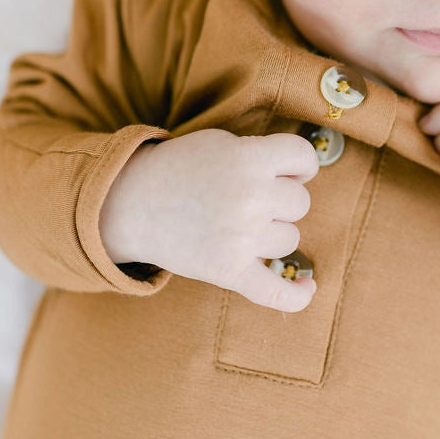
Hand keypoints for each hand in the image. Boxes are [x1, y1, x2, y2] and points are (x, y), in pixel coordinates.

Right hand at [99, 129, 319, 311]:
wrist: (132, 202)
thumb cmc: (180, 168)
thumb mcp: (222, 142)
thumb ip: (261, 154)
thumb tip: (300, 179)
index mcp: (249, 159)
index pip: (303, 157)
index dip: (300, 164)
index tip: (288, 170)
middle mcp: (249, 198)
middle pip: (300, 203)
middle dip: (280, 199)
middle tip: (247, 196)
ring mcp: (241, 238)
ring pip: (290, 239)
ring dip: (273, 232)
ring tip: (240, 223)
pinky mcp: (228, 271)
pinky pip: (275, 292)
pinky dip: (295, 296)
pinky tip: (307, 287)